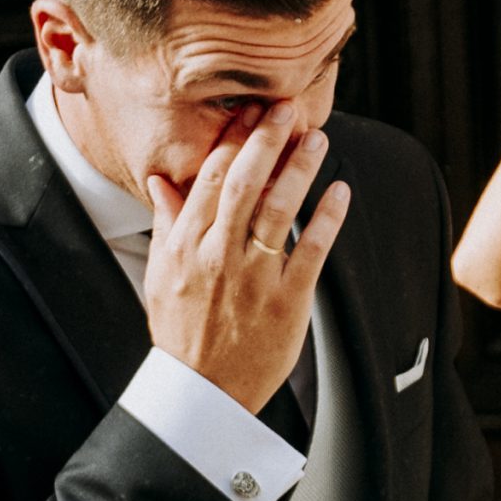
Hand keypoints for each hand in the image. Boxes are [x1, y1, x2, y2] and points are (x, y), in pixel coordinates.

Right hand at [142, 102, 350, 411]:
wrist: (202, 393)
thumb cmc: (181, 333)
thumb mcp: (160, 277)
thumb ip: (168, 224)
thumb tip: (162, 180)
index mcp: (184, 247)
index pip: (209, 178)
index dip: (232, 140)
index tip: (250, 110)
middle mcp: (216, 257)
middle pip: (243, 183)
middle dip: (267, 139)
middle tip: (288, 107)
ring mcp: (252, 279)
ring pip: (278, 209)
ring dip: (300, 168)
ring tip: (318, 137)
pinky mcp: (286, 303)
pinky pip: (311, 251)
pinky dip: (326, 217)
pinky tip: (340, 190)